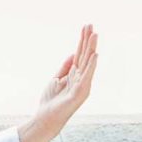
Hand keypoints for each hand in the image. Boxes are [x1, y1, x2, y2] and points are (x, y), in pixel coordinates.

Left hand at [20, 23, 98, 141]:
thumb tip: (73, 53)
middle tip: (91, 24)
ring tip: (95, 34)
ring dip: (92, 48)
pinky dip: (92, 65)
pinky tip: (95, 55)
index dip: (82, 40)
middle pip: (85, 55)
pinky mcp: (80, 92)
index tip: (86, 26)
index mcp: (75, 73)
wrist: (46, 117)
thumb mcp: (56, 78)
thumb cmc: (51, 100)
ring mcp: (82, 84)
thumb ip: (65, 67)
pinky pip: (87, 76)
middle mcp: (81, 77)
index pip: (80, 53)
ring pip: (88, 62)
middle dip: (88, 40)